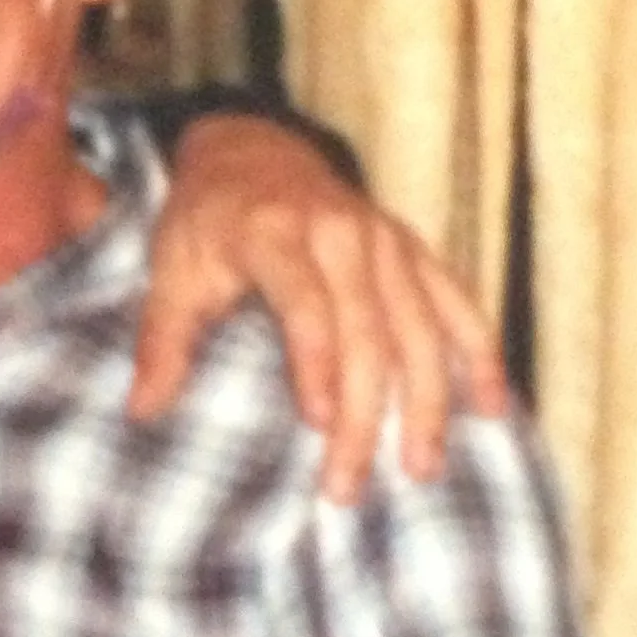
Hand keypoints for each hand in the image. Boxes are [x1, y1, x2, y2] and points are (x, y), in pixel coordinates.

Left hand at [131, 115, 508, 503]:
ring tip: (422, 468)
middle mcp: (342, 232)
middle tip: (349, 485)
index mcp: (275, 232)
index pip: (306, 305)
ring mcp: (387, 240)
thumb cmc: (207, 220)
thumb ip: (162, 339)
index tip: (317, 423)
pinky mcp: (414, 249)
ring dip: (426, 401)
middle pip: (368, 331)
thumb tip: (144, 410)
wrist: (254, 150)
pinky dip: (479, 353)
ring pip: (422, 326)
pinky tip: (491, 407)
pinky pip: (458, 302)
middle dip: (366, 414)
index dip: (316, 363)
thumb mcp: (171, 268)